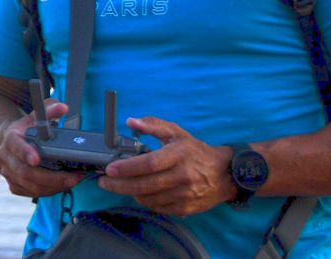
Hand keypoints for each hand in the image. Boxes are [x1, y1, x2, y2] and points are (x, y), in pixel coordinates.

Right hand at [0, 98, 84, 197]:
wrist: (4, 142)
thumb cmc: (24, 130)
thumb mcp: (34, 117)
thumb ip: (48, 110)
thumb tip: (63, 107)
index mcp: (10, 139)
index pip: (16, 147)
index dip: (26, 153)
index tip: (37, 159)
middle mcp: (7, 159)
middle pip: (25, 173)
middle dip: (51, 178)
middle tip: (72, 177)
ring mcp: (9, 174)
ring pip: (30, 186)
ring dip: (53, 187)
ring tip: (73, 181)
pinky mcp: (15, 185)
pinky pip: (32, 193)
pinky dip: (48, 191)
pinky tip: (61, 186)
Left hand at [98, 116, 235, 216]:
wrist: (225, 175)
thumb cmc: (196, 151)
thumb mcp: (176, 133)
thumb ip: (153, 125)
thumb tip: (130, 121)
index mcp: (178, 155)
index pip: (149, 164)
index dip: (127, 168)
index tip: (110, 169)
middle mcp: (182, 177)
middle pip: (145, 185)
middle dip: (119, 185)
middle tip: (104, 182)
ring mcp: (184, 195)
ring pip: (148, 199)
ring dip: (130, 193)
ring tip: (121, 185)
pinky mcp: (185, 208)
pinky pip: (157, 207)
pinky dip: (144, 201)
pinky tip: (139, 193)